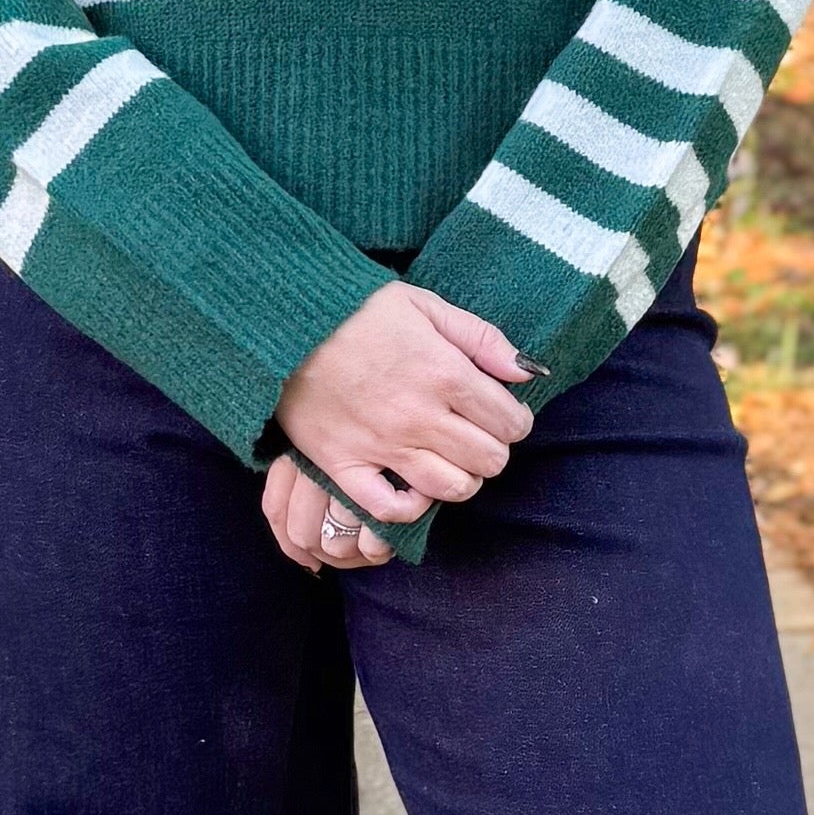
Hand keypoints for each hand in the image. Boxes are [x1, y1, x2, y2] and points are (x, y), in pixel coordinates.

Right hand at [261, 283, 531, 572]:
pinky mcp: (345, 464)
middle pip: (489, 461)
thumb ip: (482, 338)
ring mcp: (382, 445)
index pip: (511, 422)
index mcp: (446, 373)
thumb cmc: (358, 310)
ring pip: (452, 489)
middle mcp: (420, 415)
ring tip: (448, 459)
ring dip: (461, 478)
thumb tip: (529, 373)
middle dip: (492, 449)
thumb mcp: (427, 304)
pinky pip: (389, 509)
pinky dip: (409, 506)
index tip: (500, 413)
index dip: (515, 421)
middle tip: (474, 435)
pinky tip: (412, 487)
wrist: (284, 324)